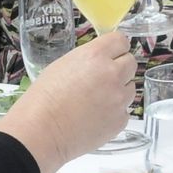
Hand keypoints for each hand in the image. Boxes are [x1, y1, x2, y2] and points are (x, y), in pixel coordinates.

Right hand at [0, 31, 134, 172]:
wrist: (41, 131)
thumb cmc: (43, 99)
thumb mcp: (62, 65)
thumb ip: (87, 60)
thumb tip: (99, 62)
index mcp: (95, 56)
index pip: (121, 40)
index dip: (116, 47)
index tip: (113, 53)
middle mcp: (111, 74)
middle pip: (131, 62)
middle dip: (120, 68)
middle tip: (104, 78)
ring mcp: (118, 98)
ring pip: (130, 88)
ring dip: (118, 91)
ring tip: (96, 101)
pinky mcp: (121, 120)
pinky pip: (124, 110)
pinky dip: (114, 113)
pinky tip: (95, 116)